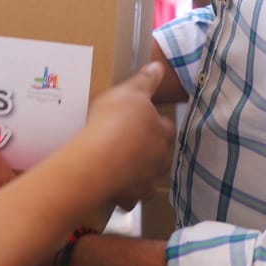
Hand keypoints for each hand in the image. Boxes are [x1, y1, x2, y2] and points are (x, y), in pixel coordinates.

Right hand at [80, 63, 175, 210]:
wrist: (99, 160)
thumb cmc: (115, 121)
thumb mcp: (129, 92)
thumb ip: (145, 80)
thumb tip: (159, 67)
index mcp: (161, 132)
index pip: (166, 127)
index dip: (157, 123)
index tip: (146, 120)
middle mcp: (158, 158)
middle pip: (160, 155)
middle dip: (151, 151)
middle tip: (133, 145)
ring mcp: (146, 180)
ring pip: (148, 179)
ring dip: (140, 174)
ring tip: (124, 169)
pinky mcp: (130, 197)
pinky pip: (130, 198)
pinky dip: (124, 194)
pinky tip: (114, 189)